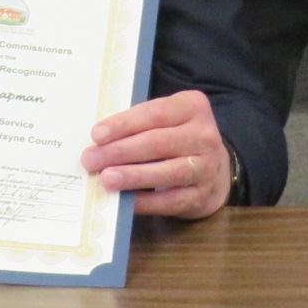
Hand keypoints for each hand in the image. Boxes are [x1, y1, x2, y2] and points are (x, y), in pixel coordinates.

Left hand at [81, 91, 229, 218]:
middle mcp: (204, 135)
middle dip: (120, 151)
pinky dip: (146, 201)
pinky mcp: (202, 196)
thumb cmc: (179, 139)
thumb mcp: (169, 120)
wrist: (216, 170)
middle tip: (91, 159)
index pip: (155, 113)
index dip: (125, 124)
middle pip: (158, 142)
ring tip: (106, 179)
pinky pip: (170, 200)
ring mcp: (206, 167)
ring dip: (133, 176)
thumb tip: (99, 142)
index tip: (96, 134)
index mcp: (192, 106)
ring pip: (167, 171)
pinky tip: (125, 201)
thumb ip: (141, 125)